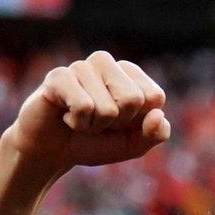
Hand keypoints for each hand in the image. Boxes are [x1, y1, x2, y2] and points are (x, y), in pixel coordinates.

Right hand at [0, 52, 167, 177]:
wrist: (56, 151)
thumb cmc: (97, 142)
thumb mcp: (134, 145)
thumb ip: (156, 134)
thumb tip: (158, 115)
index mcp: (130, 75)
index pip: (154, 96)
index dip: (139, 120)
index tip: (122, 122)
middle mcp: (107, 64)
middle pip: (133, 99)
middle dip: (117, 122)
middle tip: (99, 121)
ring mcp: (81, 67)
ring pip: (108, 108)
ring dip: (95, 125)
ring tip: (82, 118)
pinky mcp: (58, 76)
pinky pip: (83, 106)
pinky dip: (78, 122)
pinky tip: (66, 115)